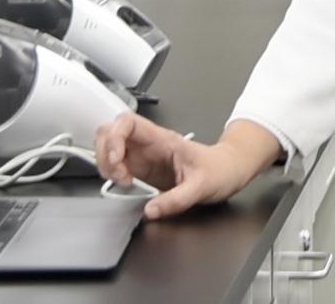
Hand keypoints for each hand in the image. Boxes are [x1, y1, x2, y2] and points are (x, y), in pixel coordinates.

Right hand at [94, 114, 278, 219]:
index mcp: (163, 140)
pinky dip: (112, 173)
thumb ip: (176, 200)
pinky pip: (117, 163)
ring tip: (122, 181)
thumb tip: (151, 210)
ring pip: (110, 146)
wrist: (230, 170)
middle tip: (117, 174)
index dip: (114, 137)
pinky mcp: (142, 168)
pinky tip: (124, 184)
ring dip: (106, 163)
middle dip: (105, 152)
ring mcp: (144, 155)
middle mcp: (150, 144)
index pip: (127, 123)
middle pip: (111, 132)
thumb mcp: (202, 186)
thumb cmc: (220, 169)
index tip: (117, 160)